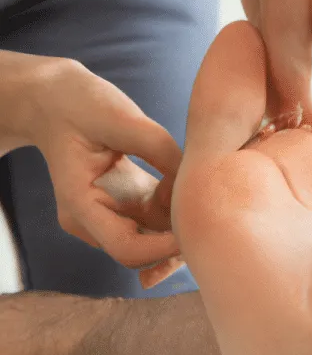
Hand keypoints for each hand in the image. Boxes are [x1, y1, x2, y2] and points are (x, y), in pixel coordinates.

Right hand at [30, 59, 184, 287]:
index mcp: (81, 204)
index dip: (166, 248)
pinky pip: (154, 222)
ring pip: (153, 240)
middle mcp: (90, 221)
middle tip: (213, 213)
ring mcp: (105, 217)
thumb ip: (160, 151)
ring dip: (179, 225)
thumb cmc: (82, 104)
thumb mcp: (122, 118)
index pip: (127, 249)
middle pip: (143, 253)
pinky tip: (183, 184)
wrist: (54, 101)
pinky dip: (174, 211)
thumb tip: (198, 182)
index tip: (198, 227)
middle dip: (178, 241)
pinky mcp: (122, 207)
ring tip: (197, 190)